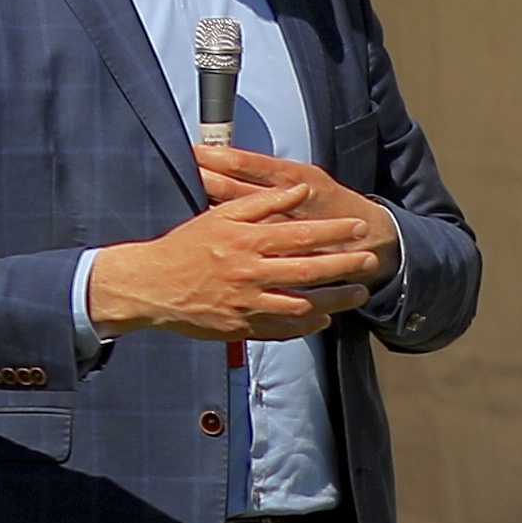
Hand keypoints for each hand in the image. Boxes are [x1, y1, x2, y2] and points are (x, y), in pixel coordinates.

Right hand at [92, 147, 395, 342]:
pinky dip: (306, 326)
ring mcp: (246, 305)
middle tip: (371, 261)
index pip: (301, 235)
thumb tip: (299, 191)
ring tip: (358, 294)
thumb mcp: (221, 217)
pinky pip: (282, 331)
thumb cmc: (186, 246)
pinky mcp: (241, 329)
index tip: (357, 228)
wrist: (150, 286)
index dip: (334, 232)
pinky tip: (324, 320)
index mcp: (246, 242)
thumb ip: (263, 203)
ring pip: (302, 306)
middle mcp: (250, 274)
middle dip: (345, 267)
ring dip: (335, 301)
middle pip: (309, 272)